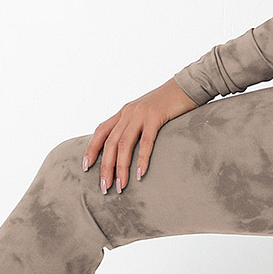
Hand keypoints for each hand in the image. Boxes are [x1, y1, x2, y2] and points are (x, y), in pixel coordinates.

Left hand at [83, 78, 199, 194]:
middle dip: (105, 167)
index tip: (86, 167)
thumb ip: (136, 125)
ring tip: (121, 185)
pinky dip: (141, 159)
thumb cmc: (169, 103)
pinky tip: (140, 173)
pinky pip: (145, 141)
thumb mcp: (146, 113)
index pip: (101, 131)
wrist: (187, 86)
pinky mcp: (155, 116)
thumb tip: (129, 145)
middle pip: (110, 143)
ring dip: (120, 167)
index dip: (91, 148)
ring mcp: (141, 114)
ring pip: (124, 144)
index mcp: (124, 112)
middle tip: (105, 187)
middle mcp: (128, 112)